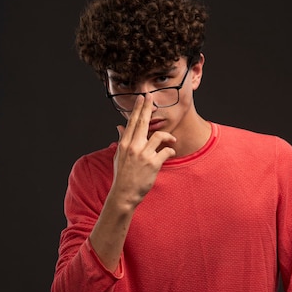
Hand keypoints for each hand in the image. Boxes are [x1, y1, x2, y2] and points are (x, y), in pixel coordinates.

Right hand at [89, 93, 175, 271]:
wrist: (124, 194)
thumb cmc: (123, 176)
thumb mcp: (119, 156)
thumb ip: (121, 140)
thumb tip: (119, 126)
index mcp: (125, 144)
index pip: (132, 122)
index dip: (138, 109)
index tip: (142, 98)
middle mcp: (133, 146)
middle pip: (142, 123)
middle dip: (147, 108)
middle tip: (151, 97)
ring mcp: (144, 154)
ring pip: (159, 135)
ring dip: (168, 136)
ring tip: (172, 139)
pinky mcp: (153, 163)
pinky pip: (166, 151)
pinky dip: (170, 151)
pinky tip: (171, 152)